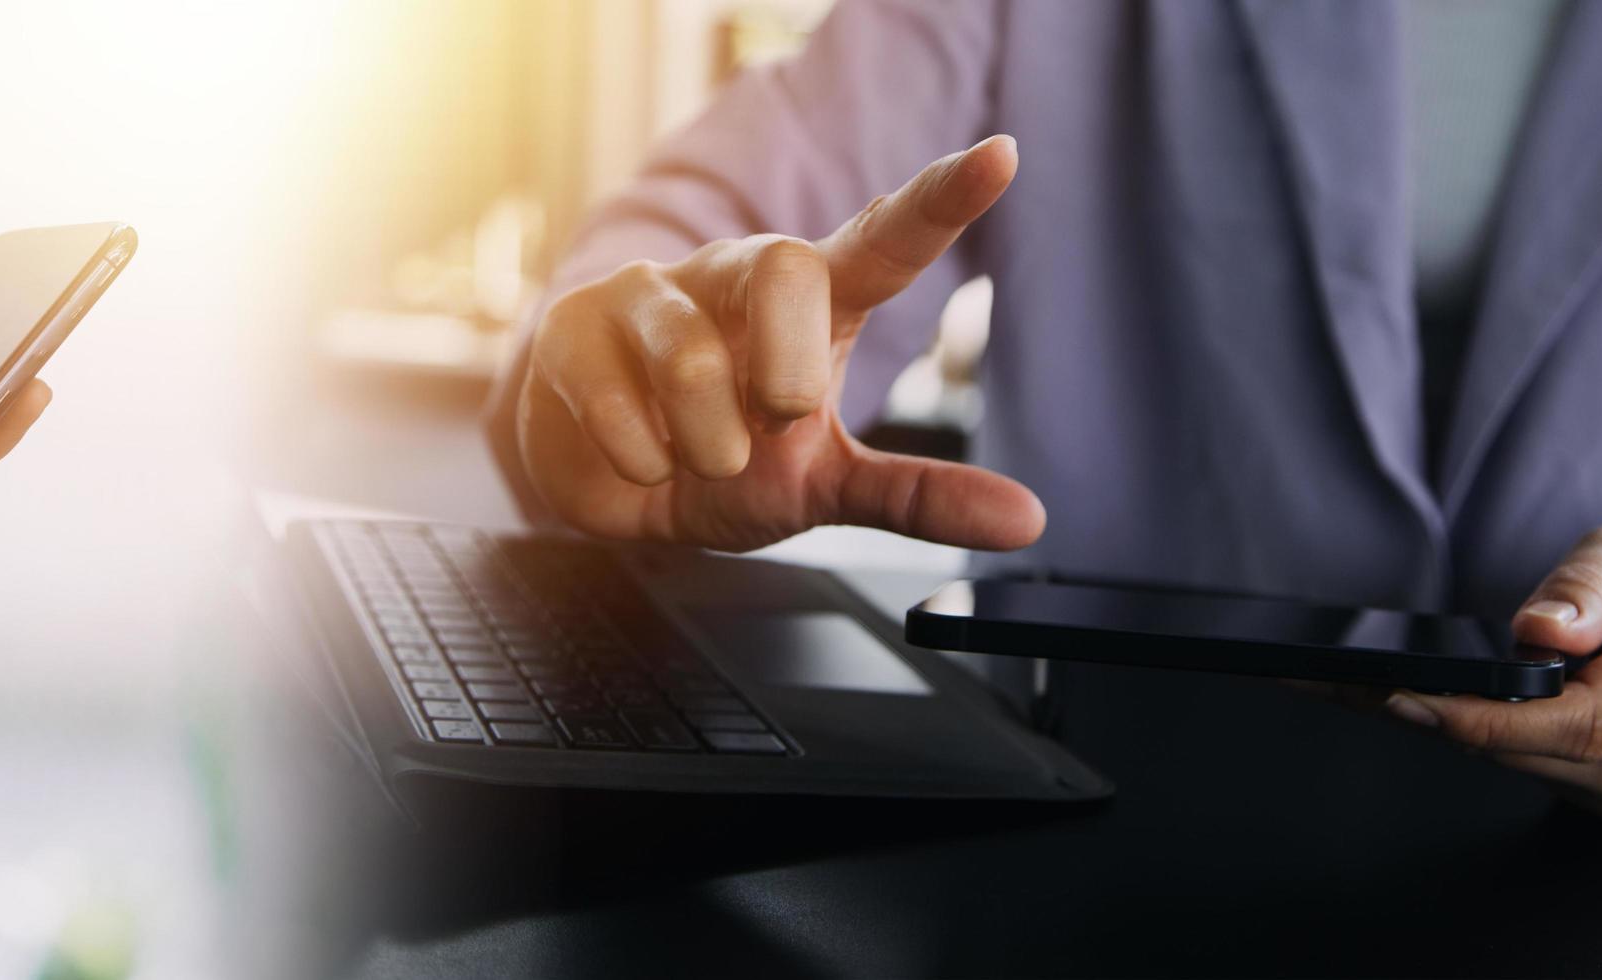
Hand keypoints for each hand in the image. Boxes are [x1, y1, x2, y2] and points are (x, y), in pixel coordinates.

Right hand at [513, 135, 1042, 551]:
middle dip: (786, 371)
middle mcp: (733, 275)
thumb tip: (1028, 519)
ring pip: (692, 356)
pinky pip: (617, 403)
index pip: (883, 238)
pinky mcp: (573, 328)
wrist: (606, 481)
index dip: (940, 199)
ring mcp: (650, 293)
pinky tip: (641, 460)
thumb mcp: (825, 485)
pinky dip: (643, 462)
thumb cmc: (726, 456)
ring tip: (701, 458)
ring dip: (709, 444)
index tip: (1001, 156)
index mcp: (811, 299)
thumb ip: (918, 496)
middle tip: (772, 426)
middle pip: (786, 269)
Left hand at [1385, 522, 1601, 817]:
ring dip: (1450, 730)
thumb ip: (1589, 582)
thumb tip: (1537, 633)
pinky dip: (1486, 738)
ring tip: (1366, 687)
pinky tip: (1437, 704)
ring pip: (1532, 765)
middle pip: (1544, 749)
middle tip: (1341, 684)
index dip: (1489, 719)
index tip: (1404, 699)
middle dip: (1437, 717)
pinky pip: (1541, 772)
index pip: (1587, 719)